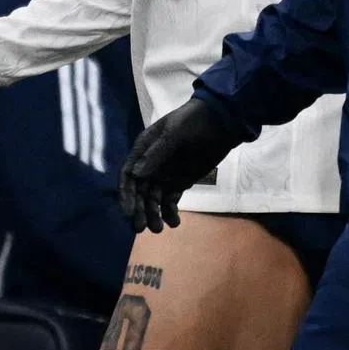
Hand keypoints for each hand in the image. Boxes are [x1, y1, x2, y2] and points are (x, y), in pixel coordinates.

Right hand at [119, 98, 239, 233]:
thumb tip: (136, 175)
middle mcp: (150, 165)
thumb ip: (157, 152)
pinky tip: (175, 222)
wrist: (221, 121)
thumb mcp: (175, 132)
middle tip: (142, 228)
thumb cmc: (194, 120)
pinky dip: (170, 213)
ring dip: (153, 215)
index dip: (126, 194)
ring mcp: (165, 175)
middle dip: (139, 210)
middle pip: (139, 192)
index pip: (129, 175)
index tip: (129, 212)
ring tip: (159, 229)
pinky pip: (170, 201)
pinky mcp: (180, 182)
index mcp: (144, 149)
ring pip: (153, 200)